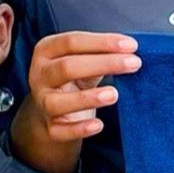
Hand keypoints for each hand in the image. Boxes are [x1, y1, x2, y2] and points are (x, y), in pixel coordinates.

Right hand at [24, 30, 140, 142]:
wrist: (53, 111)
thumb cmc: (74, 78)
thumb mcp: (83, 60)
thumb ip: (101, 54)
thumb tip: (131, 51)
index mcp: (46, 51)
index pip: (72, 42)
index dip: (102, 42)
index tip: (131, 45)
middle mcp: (39, 75)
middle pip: (67, 67)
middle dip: (103, 64)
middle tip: (133, 64)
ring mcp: (42, 102)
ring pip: (58, 101)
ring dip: (87, 98)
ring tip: (114, 94)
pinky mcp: (50, 127)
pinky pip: (61, 131)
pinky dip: (79, 129)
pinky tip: (98, 125)